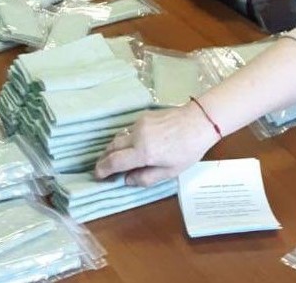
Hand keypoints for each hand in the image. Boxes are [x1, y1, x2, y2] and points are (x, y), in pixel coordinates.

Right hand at [94, 103, 218, 187]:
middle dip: (104, 159)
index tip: (97, 176)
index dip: (102, 170)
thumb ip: (145, 178)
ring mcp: (139, 123)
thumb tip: (127, 180)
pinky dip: (126, 140)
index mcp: (143, 152)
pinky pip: (129, 130)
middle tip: (102, 169)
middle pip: (112, 147)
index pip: (114, 161)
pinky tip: (133, 146)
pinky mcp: (144, 116)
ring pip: (120, 137)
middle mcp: (137, 135)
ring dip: (114, 149)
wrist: (198, 121)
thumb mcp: (169, 172)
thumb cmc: (187, 150)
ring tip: (116, 159)